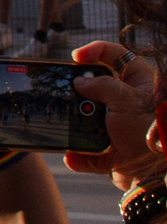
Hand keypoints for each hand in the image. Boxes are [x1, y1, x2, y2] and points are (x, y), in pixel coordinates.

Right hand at [66, 41, 166, 188]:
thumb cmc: (148, 128)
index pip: (118, 56)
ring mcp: (120, 129)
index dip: (96, 51)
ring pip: (89, 121)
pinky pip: (90, 153)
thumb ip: (99, 85)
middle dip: (79, 93)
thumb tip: (79, 82)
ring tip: (67, 126)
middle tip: (66, 92)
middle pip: (97, 89)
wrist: (158, 171)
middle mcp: (129, 105)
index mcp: (139, 84)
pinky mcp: (114, 154)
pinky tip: (71, 156)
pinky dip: (79, 156)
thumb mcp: (123, 98)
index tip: (76, 57)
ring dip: (76, 126)